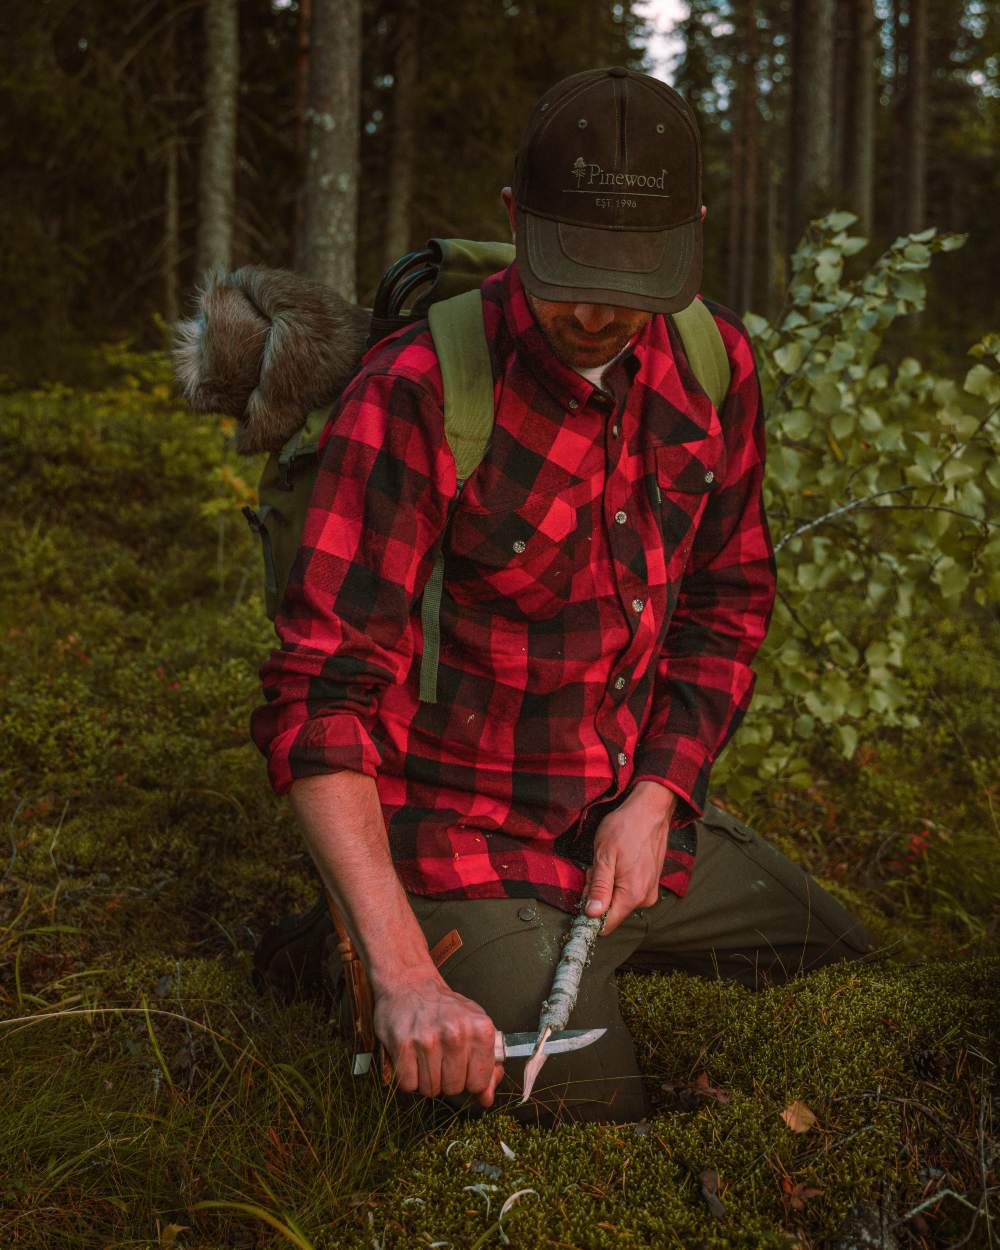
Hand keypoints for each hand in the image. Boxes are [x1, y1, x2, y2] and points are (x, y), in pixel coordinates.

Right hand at [373, 972, 504, 1107]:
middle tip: (441, 1059)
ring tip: (426, 1057)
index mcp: (481, 1029)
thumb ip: (486, 1064)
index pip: (479, 1082)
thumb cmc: (445, 1009)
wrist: (410, 983)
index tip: (463, 1068)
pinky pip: (408, 1085)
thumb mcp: (474, 1027)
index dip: (469, 1080)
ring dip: (427, 1080)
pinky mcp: (403, 1045)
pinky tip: (411, 1059)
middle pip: (454, 1088)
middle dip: (447, 1080)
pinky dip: (409, 1078)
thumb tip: (487, 1099)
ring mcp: (428, 1040)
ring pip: (431, 1089)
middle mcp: (456, 1034)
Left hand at [583, 781, 676, 935]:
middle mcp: (644, 898)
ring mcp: (649, 891)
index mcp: (632, 895)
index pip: (606, 925)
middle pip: (610, 911)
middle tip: (595, 868)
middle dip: (597, 894)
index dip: (588, 915)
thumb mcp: (604, 856)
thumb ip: (599, 887)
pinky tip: (619, 861)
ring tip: (608, 861)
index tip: (582, 896)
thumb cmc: (625, 828)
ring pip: (617, 900)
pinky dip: (618, 880)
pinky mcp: (650, 883)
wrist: (650, 810)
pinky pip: (627, 891)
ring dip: (607, 885)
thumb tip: (592, 915)